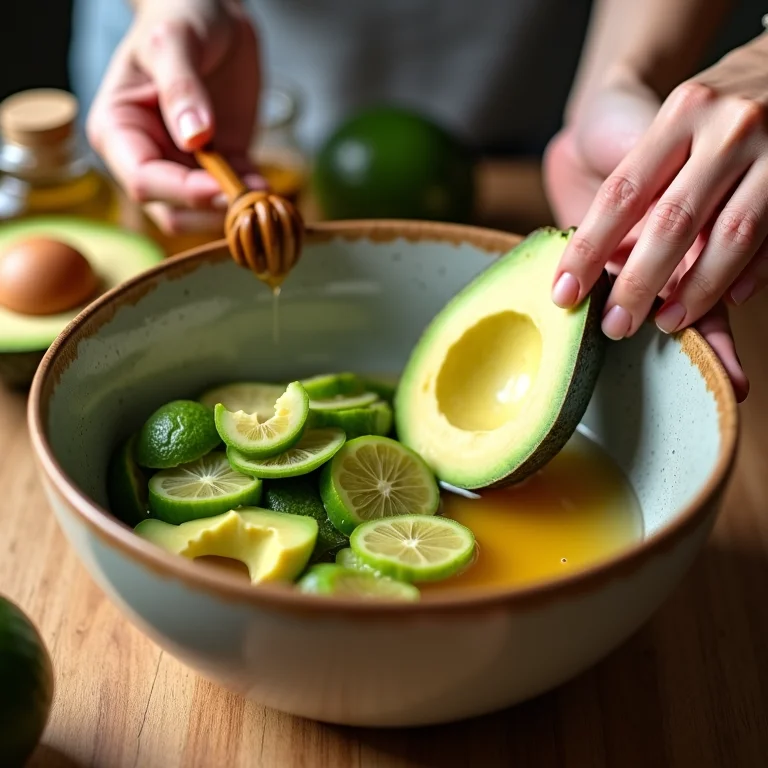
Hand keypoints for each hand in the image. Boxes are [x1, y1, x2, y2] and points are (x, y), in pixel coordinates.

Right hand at [87, 0, 264, 233]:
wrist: (211, 11)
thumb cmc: (180, 16)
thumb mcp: (175, 41)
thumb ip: (181, 88)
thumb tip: (195, 138)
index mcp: (118, 130)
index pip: (143, 181)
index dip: (182, 192)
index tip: (220, 186)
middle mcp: (146, 155)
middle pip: (171, 209)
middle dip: (208, 210)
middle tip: (247, 198)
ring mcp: (182, 165)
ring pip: (200, 214)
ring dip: (231, 210)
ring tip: (262, 191)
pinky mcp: (218, 164)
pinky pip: (230, 196)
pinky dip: (248, 196)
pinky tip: (267, 188)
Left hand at [544, 61, 755, 399]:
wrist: (764, 62)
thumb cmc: (689, 111)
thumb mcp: (648, 126)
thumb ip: (633, 188)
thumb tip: (607, 270)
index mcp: (680, 114)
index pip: (622, 195)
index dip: (588, 250)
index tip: (564, 294)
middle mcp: (730, 128)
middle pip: (675, 221)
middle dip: (641, 283)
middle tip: (616, 325)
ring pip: (732, 235)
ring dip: (697, 291)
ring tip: (666, 323)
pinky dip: (751, 274)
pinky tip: (727, 302)